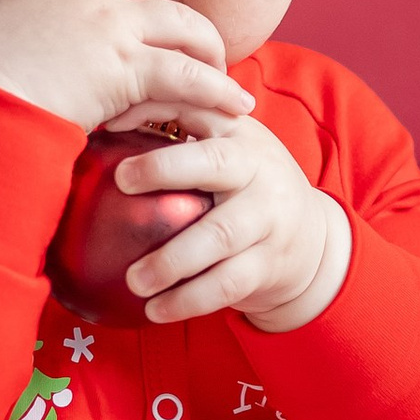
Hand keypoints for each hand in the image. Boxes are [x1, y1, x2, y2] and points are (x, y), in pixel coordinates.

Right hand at [0, 0, 253, 137]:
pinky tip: (235, 106)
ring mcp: (110, 22)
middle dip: (166, 9)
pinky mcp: (128, 63)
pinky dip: (216, 91)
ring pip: (180, 21)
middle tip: (180, 39)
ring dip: (206, 47)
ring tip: (219, 72)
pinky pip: (186, 73)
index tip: (116, 7)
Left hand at [112, 118, 350, 332]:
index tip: (109, 125)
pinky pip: (225, 285)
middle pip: (215, 164)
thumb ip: (183, 131)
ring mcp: (267, 219)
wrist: (312, 240)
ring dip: (171, 260)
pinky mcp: (268, 264)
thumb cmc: (248, 186)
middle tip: (122, 181)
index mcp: (240, 136)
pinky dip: (188, 300)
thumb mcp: (228, 149)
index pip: (198, 109)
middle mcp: (259, 171)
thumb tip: (106, 119)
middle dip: (165, 169)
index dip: (154, 110)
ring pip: (217, 237)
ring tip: (134, 280)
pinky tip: (155, 311)